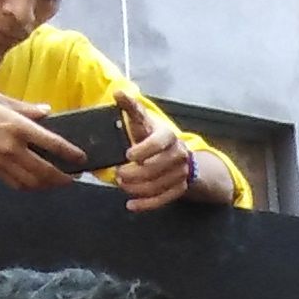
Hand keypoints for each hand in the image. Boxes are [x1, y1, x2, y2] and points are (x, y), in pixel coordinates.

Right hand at [0, 88, 83, 189]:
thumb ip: (25, 108)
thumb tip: (47, 112)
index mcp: (16, 126)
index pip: (52, 144)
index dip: (70, 153)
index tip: (82, 158)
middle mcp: (11, 147)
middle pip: (45, 171)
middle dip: (63, 178)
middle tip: (73, 177)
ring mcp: (1, 162)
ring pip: (32, 182)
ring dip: (48, 186)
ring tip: (57, 182)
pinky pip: (15, 184)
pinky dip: (29, 187)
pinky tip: (35, 183)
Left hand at [112, 94, 211, 210]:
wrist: (175, 154)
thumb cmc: (151, 136)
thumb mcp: (141, 121)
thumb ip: (130, 108)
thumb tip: (118, 92)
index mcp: (169, 136)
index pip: (158, 143)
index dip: (143, 150)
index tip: (128, 155)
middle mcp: (179, 154)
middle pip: (156, 168)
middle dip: (134, 173)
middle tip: (118, 174)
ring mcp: (181, 173)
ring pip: (158, 185)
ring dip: (137, 189)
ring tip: (122, 185)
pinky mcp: (180, 188)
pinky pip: (164, 199)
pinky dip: (146, 204)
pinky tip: (131, 205)